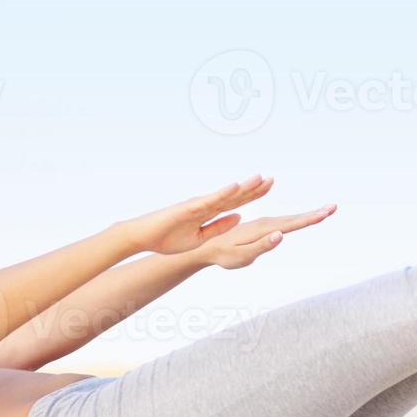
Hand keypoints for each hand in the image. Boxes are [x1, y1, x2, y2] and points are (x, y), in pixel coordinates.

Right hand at [118, 175, 273, 255]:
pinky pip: (209, 201)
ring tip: (260, 178)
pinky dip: (223, 193)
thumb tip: (239, 217)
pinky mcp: (189, 208)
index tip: (268, 187)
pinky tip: (236, 187)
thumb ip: (219, 226)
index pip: (236, 202)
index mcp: (209, 213)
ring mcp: (198, 205)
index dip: (252, 195)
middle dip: (254, 188)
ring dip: (242, 187)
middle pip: (234, 196)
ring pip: (225, 195)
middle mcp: (206, 205)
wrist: (144, 237)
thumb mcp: (200, 237)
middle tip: (273, 179)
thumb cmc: (167, 238)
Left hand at [195, 202, 337, 269]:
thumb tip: (280, 235)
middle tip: (333, 208)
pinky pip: (280, 221)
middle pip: (294, 218)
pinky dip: (294, 219)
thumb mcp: (242, 255)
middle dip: (314, 214)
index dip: (310, 218)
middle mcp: (264, 223)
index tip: (327, 212)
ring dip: (306, 216)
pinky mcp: (259, 228)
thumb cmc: (222, 254)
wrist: (205, 245)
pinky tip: (299, 218)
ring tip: (323, 212)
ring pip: (288, 219)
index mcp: (263, 228)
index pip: (292, 223)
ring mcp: (262, 224)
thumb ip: (262, 245)